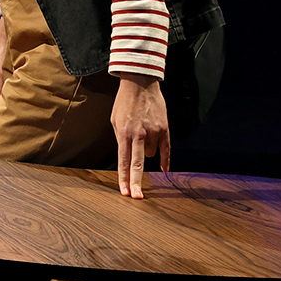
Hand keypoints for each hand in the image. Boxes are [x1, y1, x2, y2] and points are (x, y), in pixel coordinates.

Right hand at [0, 29, 9, 118]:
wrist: (10, 39)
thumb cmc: (2, 52)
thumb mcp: (1, 73)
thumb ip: (0, 90)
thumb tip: (0, 106)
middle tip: (4, 118)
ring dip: (4, 102)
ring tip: (12, 110)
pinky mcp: (5, 77)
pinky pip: (5, 90)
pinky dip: (9, 95)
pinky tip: (16, 99)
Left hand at [111, 75, 170, 197]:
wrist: (140, 83)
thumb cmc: (124, 102)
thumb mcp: (114, 120)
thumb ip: (120, 139)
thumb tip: (127, 156)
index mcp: (123, 133)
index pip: (123, 161)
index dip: (123, 178)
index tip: (124, 192)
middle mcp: (139, 135)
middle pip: (137, 164)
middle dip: (135, 182)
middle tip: (136, 197)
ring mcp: (154, 132)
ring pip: (151, 154)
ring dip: (146, 151)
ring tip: (141, 134)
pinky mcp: (165, 129)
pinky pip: (167, 150)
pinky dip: (165, 159)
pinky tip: (163, 169)